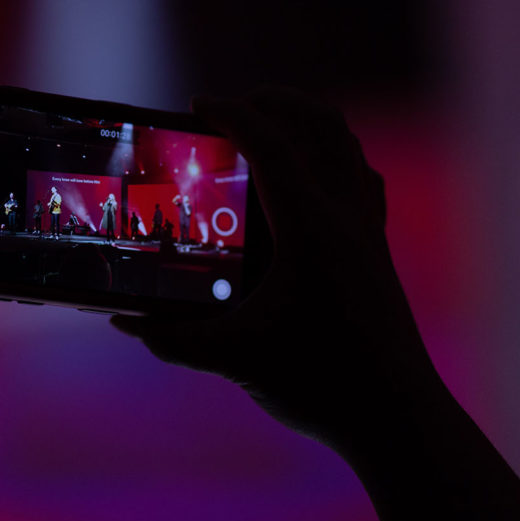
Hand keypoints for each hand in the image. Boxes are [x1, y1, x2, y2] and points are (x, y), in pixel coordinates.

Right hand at [112, 88, 442, 445]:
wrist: (395, 418)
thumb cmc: (319, 384)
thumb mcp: (231, 359)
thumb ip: (170, 339)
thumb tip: (124, 322)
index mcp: (312, 230)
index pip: (272, 145)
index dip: (232, 114)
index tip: (199, 103)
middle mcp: (347, 218)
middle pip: (320, 125)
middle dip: (273, 102)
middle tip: (230, 107)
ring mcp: (369, 231)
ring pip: (346, 145)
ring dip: (305, 123)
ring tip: (264, 129)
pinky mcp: (377, 249)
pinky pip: (360, 177)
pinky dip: (331, 156)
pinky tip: (306, 180)